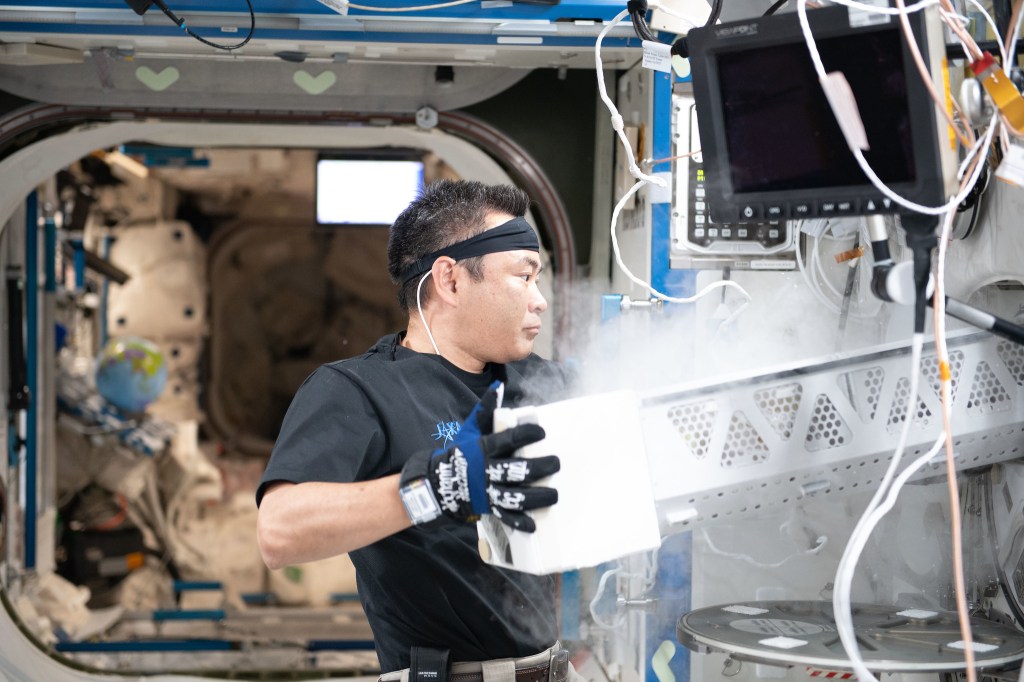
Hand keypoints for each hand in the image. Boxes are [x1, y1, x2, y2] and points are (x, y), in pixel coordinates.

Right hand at [399, 382, 558, 531]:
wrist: (441, 481)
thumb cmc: (462, 451)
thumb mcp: (470, 428)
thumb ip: (485, 409)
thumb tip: (499, 387)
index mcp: (484, 449)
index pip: (508, 440)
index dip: (526, 435)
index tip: (542, 433)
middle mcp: (486, 471)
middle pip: (516, 471)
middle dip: (540, 468)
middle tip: (556, 463)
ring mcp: (487, 491)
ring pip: (514, 496)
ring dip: (537, 497)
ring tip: (554, 493)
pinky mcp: (488, 507)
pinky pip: (505, 516)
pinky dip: (519, 521)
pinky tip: (534, 523)